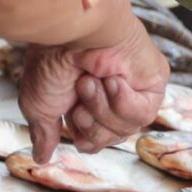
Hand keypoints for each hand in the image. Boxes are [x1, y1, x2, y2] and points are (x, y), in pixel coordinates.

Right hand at [9, 0, 169, 158]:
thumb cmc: (52, 60)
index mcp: (88, 103)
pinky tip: (113, 80)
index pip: (92, 142)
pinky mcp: (153, 83)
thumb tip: (42, 157)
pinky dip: (121, 100)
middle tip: (81, 88)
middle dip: (89, 120)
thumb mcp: (39, 105)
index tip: (69, 107)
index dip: (81, 133)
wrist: (71, 33)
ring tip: (92, 80)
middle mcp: (112, 98)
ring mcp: (134, 91)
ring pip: (124, 130)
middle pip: (108, 139)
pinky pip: (142, 115)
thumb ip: (45, 133)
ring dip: (101, 107)